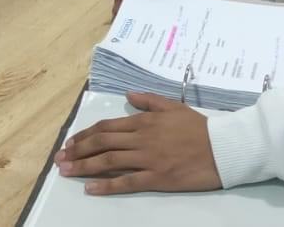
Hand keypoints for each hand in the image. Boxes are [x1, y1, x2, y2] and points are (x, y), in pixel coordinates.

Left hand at [54, 92, 220, 194]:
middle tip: (60, 158)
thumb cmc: (200, 128)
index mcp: (144, 121)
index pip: (107, 126)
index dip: (86, 134)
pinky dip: (106, 186)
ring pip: (108, 161)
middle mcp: (141, 138)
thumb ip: (149, 100)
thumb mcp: (174, 106)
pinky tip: (90, 189)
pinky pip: (126, 182)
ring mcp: (148, 158)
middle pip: (102, 143)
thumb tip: (128, 95)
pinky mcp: (156, 177)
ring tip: (66, 171)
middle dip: (78, 150)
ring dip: (84, 166)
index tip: (71, 142)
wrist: (223, 147)